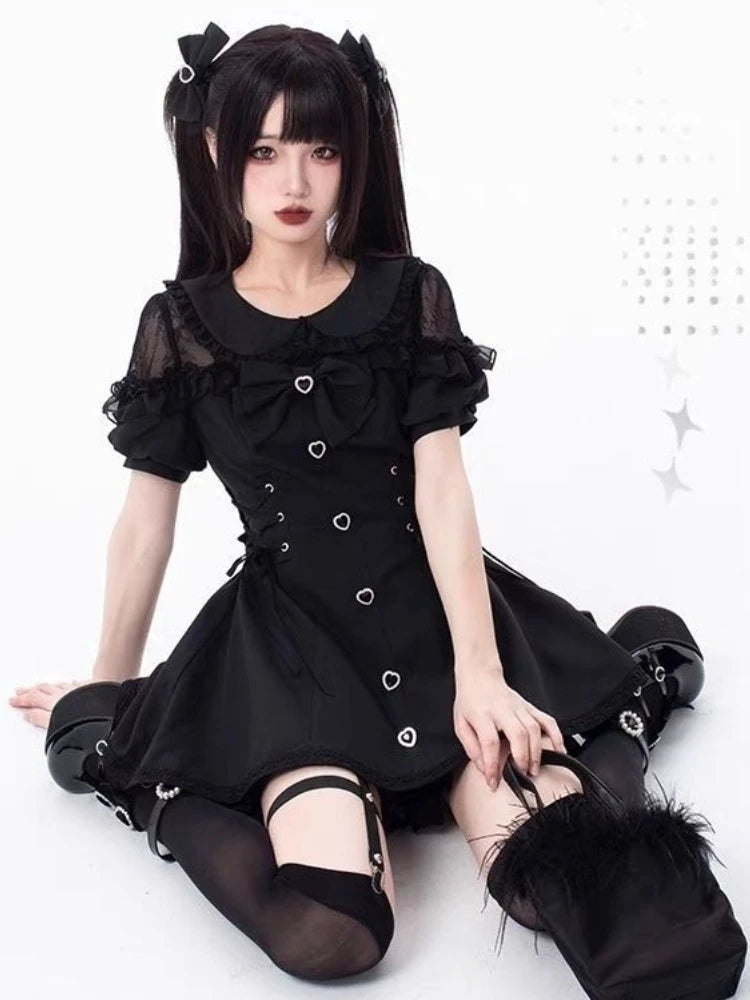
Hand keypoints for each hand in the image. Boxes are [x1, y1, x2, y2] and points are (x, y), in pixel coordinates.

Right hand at [8, 680, 90, 729]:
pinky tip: (70, 684)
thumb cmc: (84, 718)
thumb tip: (28, 714)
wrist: (107, 709)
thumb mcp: (54, 722)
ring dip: (47, 686)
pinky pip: (75, 684)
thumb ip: (40, 718)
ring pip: (58, 686)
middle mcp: (64, 693)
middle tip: (20, 690)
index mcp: (53, 702)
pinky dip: (68, 685)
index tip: (13, 700)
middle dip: (30, 690)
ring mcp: (77, 689)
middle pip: (43, 689)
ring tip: (40, 686)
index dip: (22, 700)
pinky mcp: (90, 689)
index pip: (33, 699)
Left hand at [453, 662, 565, 789]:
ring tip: (534, 769)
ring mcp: (519, 707)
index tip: (493, 783)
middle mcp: (503, 709)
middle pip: (518, 733)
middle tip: (522, 774)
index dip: (492, 765)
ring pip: (534, 728)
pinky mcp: (530, 706)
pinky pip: (547, 720)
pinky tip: (559, 750)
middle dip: (522, 757)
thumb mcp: (461, 725)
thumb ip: (471, 748)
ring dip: (537, 751)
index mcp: (482, 714)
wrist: (479, 676)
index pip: (489, 742)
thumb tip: (484, 769)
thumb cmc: (469, 702)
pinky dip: (556, 735)